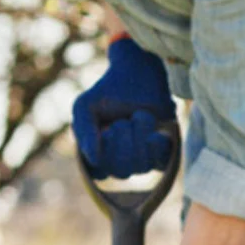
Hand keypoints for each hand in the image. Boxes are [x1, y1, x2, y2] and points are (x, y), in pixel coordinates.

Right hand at [72, 37, 174, 178]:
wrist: (140, 72)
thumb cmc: (110, 90)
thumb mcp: (85, 106)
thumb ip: (83, 132)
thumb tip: (94, 160)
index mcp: (95, 152)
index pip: (98, 172)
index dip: (104, 153)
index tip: (106, 130)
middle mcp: (117, 160)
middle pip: (121, 171)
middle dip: (124, 139)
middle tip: (123, 119)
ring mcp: (140, 158)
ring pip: (141, 167)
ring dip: (141, 135)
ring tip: (140, 116)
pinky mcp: (160, 153)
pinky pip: (160, 164)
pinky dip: (157, 146)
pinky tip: (156, 132)